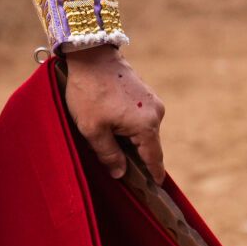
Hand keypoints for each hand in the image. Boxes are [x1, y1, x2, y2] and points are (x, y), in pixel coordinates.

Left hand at [61, 45, 165, 183]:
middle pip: (148, 145)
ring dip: (129, 138)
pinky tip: (111, 122)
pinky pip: (140, 117)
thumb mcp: (93, 129)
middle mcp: (156, 113)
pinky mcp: (145, 92)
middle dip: (134, 156)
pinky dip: (129, 124)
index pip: (154, 159)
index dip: (153, 176)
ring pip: (143, 131)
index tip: (154, 191)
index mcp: (146, 126)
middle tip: (117, 166)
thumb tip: (120, 173)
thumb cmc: (89, 92)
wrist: (90, 54)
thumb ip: (108, 155)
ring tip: (108, 138)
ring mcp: (153, 101)